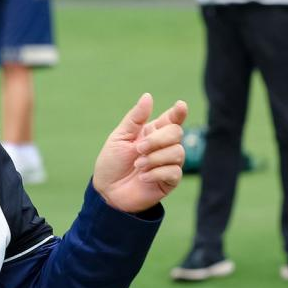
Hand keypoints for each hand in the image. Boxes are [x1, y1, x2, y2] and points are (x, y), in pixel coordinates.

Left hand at [93, 94, 187, 212]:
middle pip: (176, 133)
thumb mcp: (119, 138)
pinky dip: (156, 172)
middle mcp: (163, 146)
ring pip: (178, 152)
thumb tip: (148, 96)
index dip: (178, 112)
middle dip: (157, 140)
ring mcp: (168, 163)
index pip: (172, 119)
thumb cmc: (111, 163)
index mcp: (152, 133)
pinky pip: (174, 171)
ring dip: (155, 158)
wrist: (107, 191)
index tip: (180, 105)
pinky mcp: (170, 181)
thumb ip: (135, 119)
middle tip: (138, 149)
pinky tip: (143, 177)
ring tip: (137, 165)